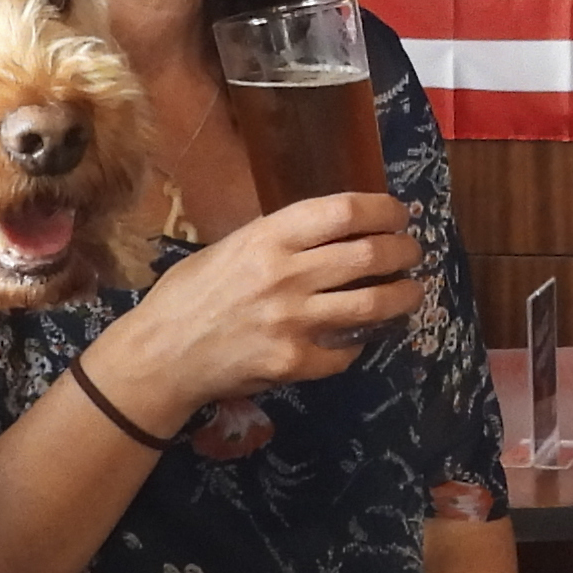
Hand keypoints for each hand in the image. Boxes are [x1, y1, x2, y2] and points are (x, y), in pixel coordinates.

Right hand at [111, 193, 421, 423]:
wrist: (161, 355)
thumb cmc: (188, 294)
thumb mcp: (229, 247)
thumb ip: (277, 240)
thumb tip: (331, 233)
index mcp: (268, 237)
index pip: (344, 212)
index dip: (383, 209)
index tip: (398, 214)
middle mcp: (286, 275)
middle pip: (370, 254)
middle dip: (403, 251)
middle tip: (411, 253)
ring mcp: (293, 321)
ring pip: (373, 304)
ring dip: (403, 296)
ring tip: (411, 292)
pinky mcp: (294, 362)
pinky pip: (347, 351)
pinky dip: (360, 344)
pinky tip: (360, 338)